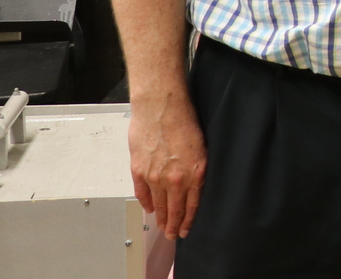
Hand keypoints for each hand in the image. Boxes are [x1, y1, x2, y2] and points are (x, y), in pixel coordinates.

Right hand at [127, 87, 207, 239]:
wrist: (161, 105)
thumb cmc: (183, 119)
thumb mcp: (201, 147)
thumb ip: (196, 169)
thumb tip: (194, 184)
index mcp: (195, 172)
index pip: (192, 205)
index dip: (188, 221)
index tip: (186, 230)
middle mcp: (175, 178)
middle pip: (174, 209)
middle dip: (173, 225)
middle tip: (173, 235)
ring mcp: (155, 176)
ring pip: (158, 204)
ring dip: (160, 217)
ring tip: (162, 226)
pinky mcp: (139, 169)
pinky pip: (142, 193)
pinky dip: (146, 202)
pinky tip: (150, 207)